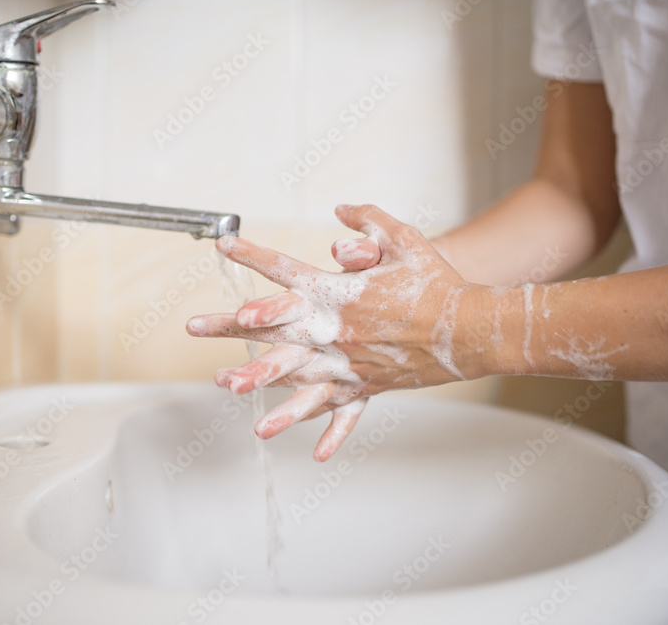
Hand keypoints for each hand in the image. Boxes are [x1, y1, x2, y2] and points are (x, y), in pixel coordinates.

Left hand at [187, 204, 483, 460]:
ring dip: (259, 385)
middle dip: (227, 328)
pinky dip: (332, 432)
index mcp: (337, 294)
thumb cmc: (438, 284)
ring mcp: (348, 364)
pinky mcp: (369, 385)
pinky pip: (345, 412)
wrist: (473, 329)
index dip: (252, 257)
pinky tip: (315, 455)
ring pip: (294, 378)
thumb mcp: (405, 241)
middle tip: (193, 327)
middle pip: (271, 330)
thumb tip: (342, 213)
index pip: (284, 271)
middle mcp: (333, 332)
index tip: (224, 246)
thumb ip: (369, 224)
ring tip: (228, 391)